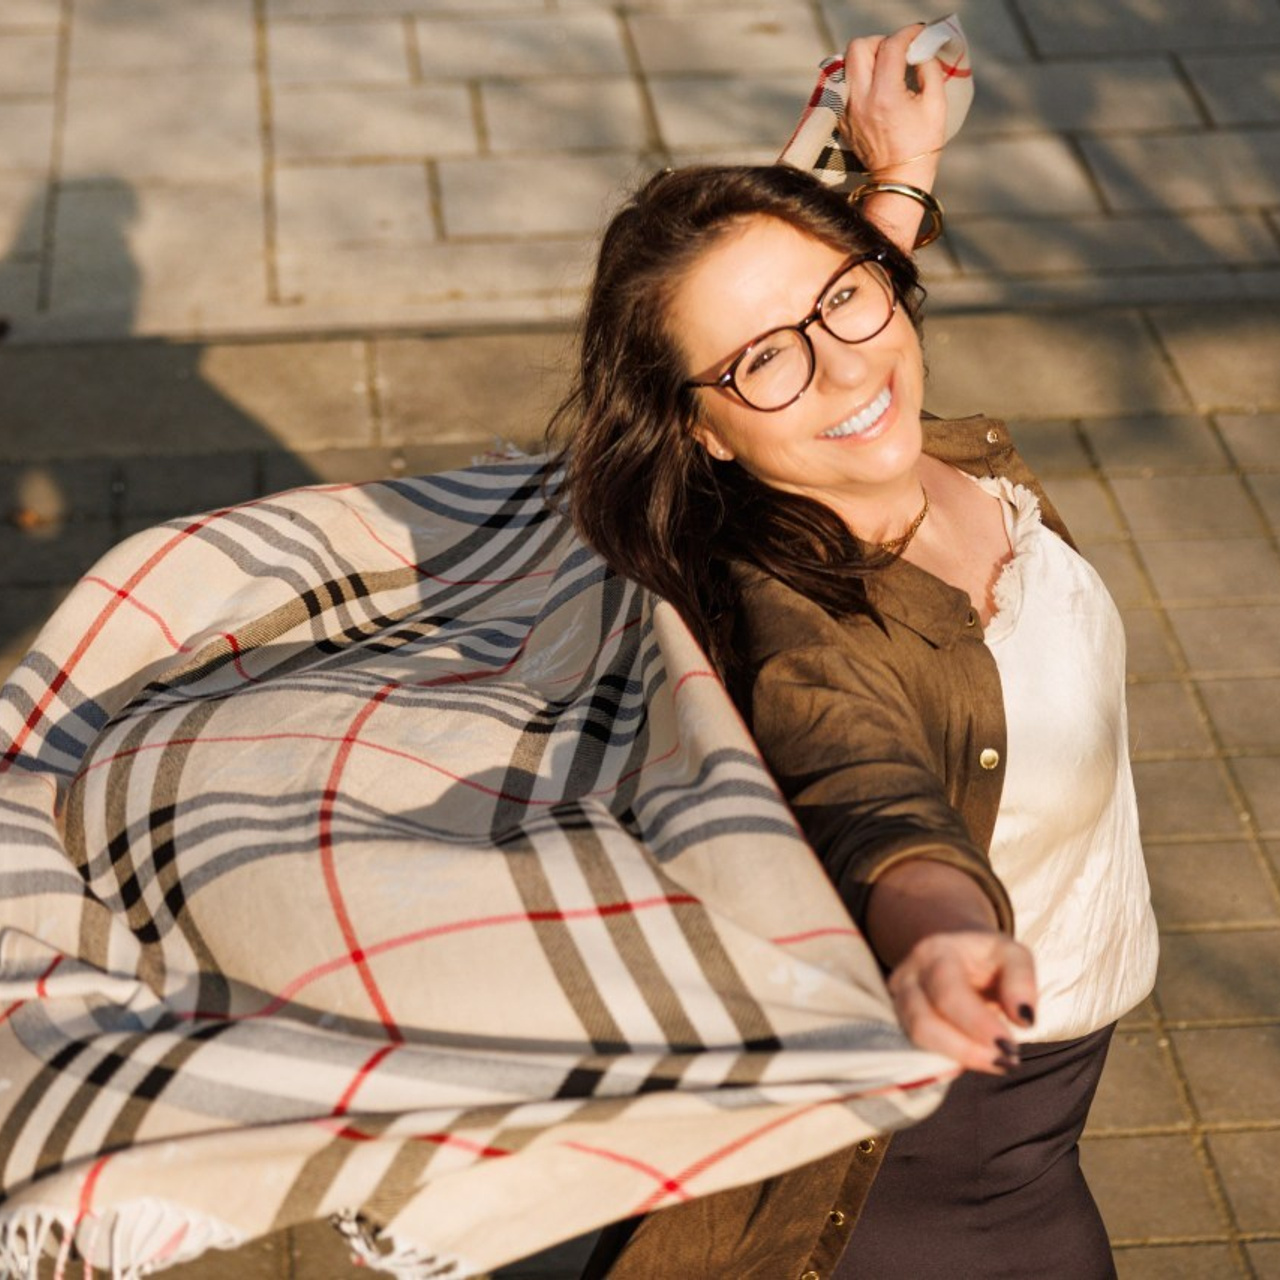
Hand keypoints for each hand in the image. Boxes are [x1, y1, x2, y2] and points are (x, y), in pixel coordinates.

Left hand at [839, 25, 948, 180]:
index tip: (918, 35)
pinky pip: (843, 85)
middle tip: (896, 51)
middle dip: (880, 42)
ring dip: (866, 58)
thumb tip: (921, 48)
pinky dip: (858, 78)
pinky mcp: (842, 118)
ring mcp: (847, 110)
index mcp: (885, 96)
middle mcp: (860, 100)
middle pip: (859, 47)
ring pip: (846, 64)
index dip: (907, 34)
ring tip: (884, 67)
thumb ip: (929, 69)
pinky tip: (874, 86)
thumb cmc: (921, 144)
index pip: (890, 47)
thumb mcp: (936, 105)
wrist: (898, 178)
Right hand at [887, 930, 1037, 1073]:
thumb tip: (1024, 1020)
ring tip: (994, 1061)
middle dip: (966, 1049)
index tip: (1010, 1047)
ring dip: (957, 1058)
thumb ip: (1022, 980)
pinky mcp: (898, 1020)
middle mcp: (908, 975)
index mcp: (935, 952)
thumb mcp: (1012, 954)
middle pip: (923, 1022)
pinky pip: (916, 1049)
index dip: (977, 1024)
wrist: (954, 950)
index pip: (948, 993)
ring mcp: (898, 999)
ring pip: (916, 1039)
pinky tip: (973, 1060)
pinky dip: (946, 1061)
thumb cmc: (986, 957)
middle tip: (1004, 1061)